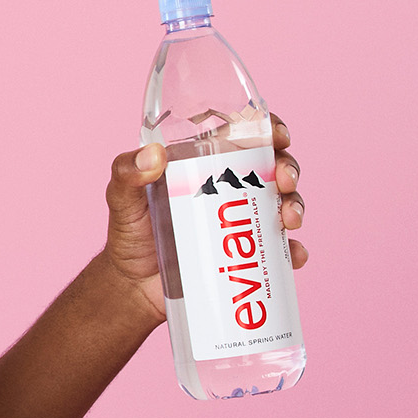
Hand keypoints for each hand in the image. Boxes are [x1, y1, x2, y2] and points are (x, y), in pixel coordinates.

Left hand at [108, 115, 306, 321]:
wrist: (134, 287)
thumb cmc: (129, 233)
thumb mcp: (122, 198)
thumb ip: (127, 173)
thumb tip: (153, 155)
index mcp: (207, 164)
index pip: (245, 137)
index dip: (270, 130)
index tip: (278, 135)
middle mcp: (232, 190)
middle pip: (274, 168)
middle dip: (288, 169)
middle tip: (284, 181)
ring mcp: (244, 224)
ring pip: (284, 205)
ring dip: (295, 206)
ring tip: (288, 219)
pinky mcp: (248, 257)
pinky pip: (280, 252)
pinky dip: (293, 252)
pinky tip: (293, 255)